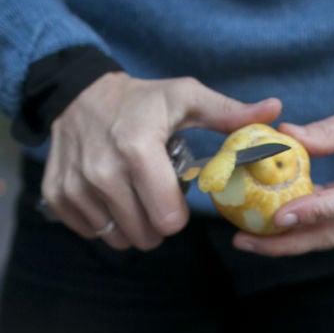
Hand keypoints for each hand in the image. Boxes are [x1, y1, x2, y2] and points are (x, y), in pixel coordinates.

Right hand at [43, 73, 281, 250]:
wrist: (78, 94)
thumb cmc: (141, 99)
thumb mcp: (186, 97)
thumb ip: (230, 112)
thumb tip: (275, 110)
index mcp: (137, 149)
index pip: (166, 218)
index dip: (177, 213)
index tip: (174, 192)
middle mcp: (102, 172)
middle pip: (144, 235)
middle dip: (156, 222)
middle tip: (154, 193)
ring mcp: (76, 186)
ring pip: (117, 238)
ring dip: (130, 223)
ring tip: (131, 191)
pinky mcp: (58, 196)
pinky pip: (91, 232)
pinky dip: (103, 221)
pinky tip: (108, 194)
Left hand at [231, 99, 333, 256]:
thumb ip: (332, 129)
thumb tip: (287, 136)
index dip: (317, 210)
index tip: (279, 216)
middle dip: (290, 241)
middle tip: (244, 240)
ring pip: (331, 238)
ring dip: (288, 243)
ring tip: (246, 241)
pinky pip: (331, 231)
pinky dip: (300, 233)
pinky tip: (267, 230)